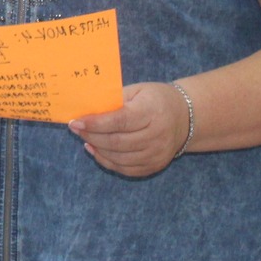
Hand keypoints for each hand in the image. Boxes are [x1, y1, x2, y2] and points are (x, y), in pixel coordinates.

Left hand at [69, 82, 192, 177]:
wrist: (184, 117)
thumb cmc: (155, 99)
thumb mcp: (137, 91)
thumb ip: (114, 100)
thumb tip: (86, 110)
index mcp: (152, 112)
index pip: (120, 121)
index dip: (95, 123)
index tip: (76, 122)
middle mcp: (157, 135)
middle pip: (117, 142)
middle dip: (91, 135)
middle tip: (76, 129)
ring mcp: (157, 154)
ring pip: (119, 158)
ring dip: (97, 149)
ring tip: (85, 138)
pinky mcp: (154, 166)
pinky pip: (125, 169)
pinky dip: (107, 161)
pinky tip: (96, 150)